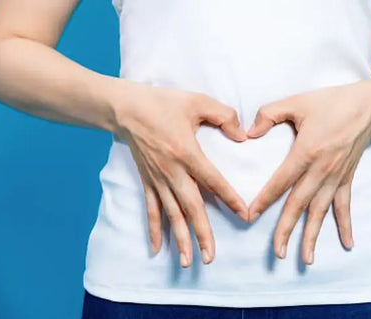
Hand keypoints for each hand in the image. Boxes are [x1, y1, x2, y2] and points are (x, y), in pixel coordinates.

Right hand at [113, 80, 248, 267]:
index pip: (213, 181)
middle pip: (191, 207)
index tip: (244, 215)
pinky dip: (154, 229)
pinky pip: (151, 209)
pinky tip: (157, 248)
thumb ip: (224, 116)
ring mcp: (158, 179)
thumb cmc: (163, 103)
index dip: (230, 198)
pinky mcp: (147, 181)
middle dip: (202, 233)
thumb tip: (242, 136)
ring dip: (180, 239)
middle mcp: (172, 171)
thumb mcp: (197, 101)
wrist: (126, 108)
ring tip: (188, 261)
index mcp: (187, 152)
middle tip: (210, 257)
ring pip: (171, 214)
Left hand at [247, 80, 370, 264]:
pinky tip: (347, 244)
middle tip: (277, 253)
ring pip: (321, 211)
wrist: (369, 107)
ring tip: (306, 259)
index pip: (280, 182)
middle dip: (286, 230)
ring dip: (313, 235)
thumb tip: (248, 133)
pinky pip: (345, 206)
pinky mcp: (347, 179)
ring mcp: (336, 177)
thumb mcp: (297, 102)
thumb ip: (269, 114)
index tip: (250, 216)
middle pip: (299, 204)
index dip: (264, 200)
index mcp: (306, 152)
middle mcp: (321, 170)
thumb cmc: (331, 102)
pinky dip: (345, 225)